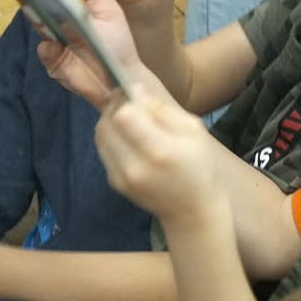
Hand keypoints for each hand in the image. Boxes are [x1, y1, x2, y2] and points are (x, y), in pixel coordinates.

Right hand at [36, 0, 152, 110]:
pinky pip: (44, 51)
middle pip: (42, 4)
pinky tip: (56, 48)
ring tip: (42, 18)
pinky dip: (48, 49)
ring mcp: (56, 39)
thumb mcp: (110, 12)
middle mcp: (62, 19)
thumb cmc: (117, 43)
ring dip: (38, 21)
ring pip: (38, 26)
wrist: (119, 81)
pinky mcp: (53, 60)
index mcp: (76, 5)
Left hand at [94, 85, 222, 225]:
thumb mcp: (193, 130)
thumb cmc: (199, 166)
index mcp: (159, 151)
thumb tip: (134, 90)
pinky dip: (111, 137)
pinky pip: (103, 149)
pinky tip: (128, 137)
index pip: (123, 115)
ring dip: (110, 121)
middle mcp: (135, 166)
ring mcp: (121, 177)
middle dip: (115, 107)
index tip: (135, 95)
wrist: (192, 210)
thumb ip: (162, 109)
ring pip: (100, 135)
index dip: (126, 100)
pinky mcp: (114, 183)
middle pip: (106, 123)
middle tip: (129, 102)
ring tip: (129, 118)